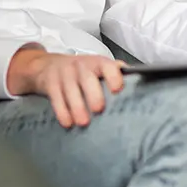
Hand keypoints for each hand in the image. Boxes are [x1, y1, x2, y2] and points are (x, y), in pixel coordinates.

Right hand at [6, 47, 124, 128]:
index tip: (118, 89)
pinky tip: (67, 123)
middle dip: (93, 94)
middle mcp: (80, 66)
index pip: (107, 66)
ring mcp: (64, 75)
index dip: (113, 76)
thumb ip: (116, 71)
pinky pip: (56, 98)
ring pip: (70, 90)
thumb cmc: (80, 70)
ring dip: (76, 107)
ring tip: (83, 122)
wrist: (46, 66)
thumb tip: (141, 77)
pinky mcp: (50, 84)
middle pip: (87, 78)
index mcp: (97, 63)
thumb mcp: (97, 66)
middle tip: (98, 109)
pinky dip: (62, 112)